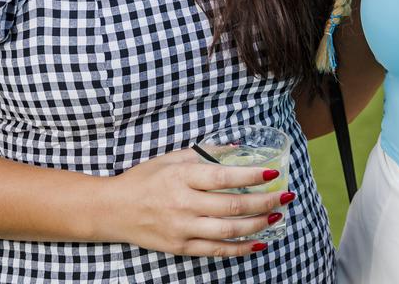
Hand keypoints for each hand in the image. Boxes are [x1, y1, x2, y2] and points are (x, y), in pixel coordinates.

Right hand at [108, 148, 293, 256]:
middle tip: (285, 195)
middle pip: (232, 205)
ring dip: (258, 224)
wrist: (113, 209)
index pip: (224, 176)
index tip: (272, 172)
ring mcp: (182, 228)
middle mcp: (184, 203)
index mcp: (182, 176)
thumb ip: (205, 152)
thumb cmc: (144, 179)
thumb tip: (237, 147)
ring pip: (229, 230)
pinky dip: (240, 248)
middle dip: (264, 201)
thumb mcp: (172, 158)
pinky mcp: (181, 247)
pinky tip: (258, 242)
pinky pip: (216, 250)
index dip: (251, 175)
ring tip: (277, 216)